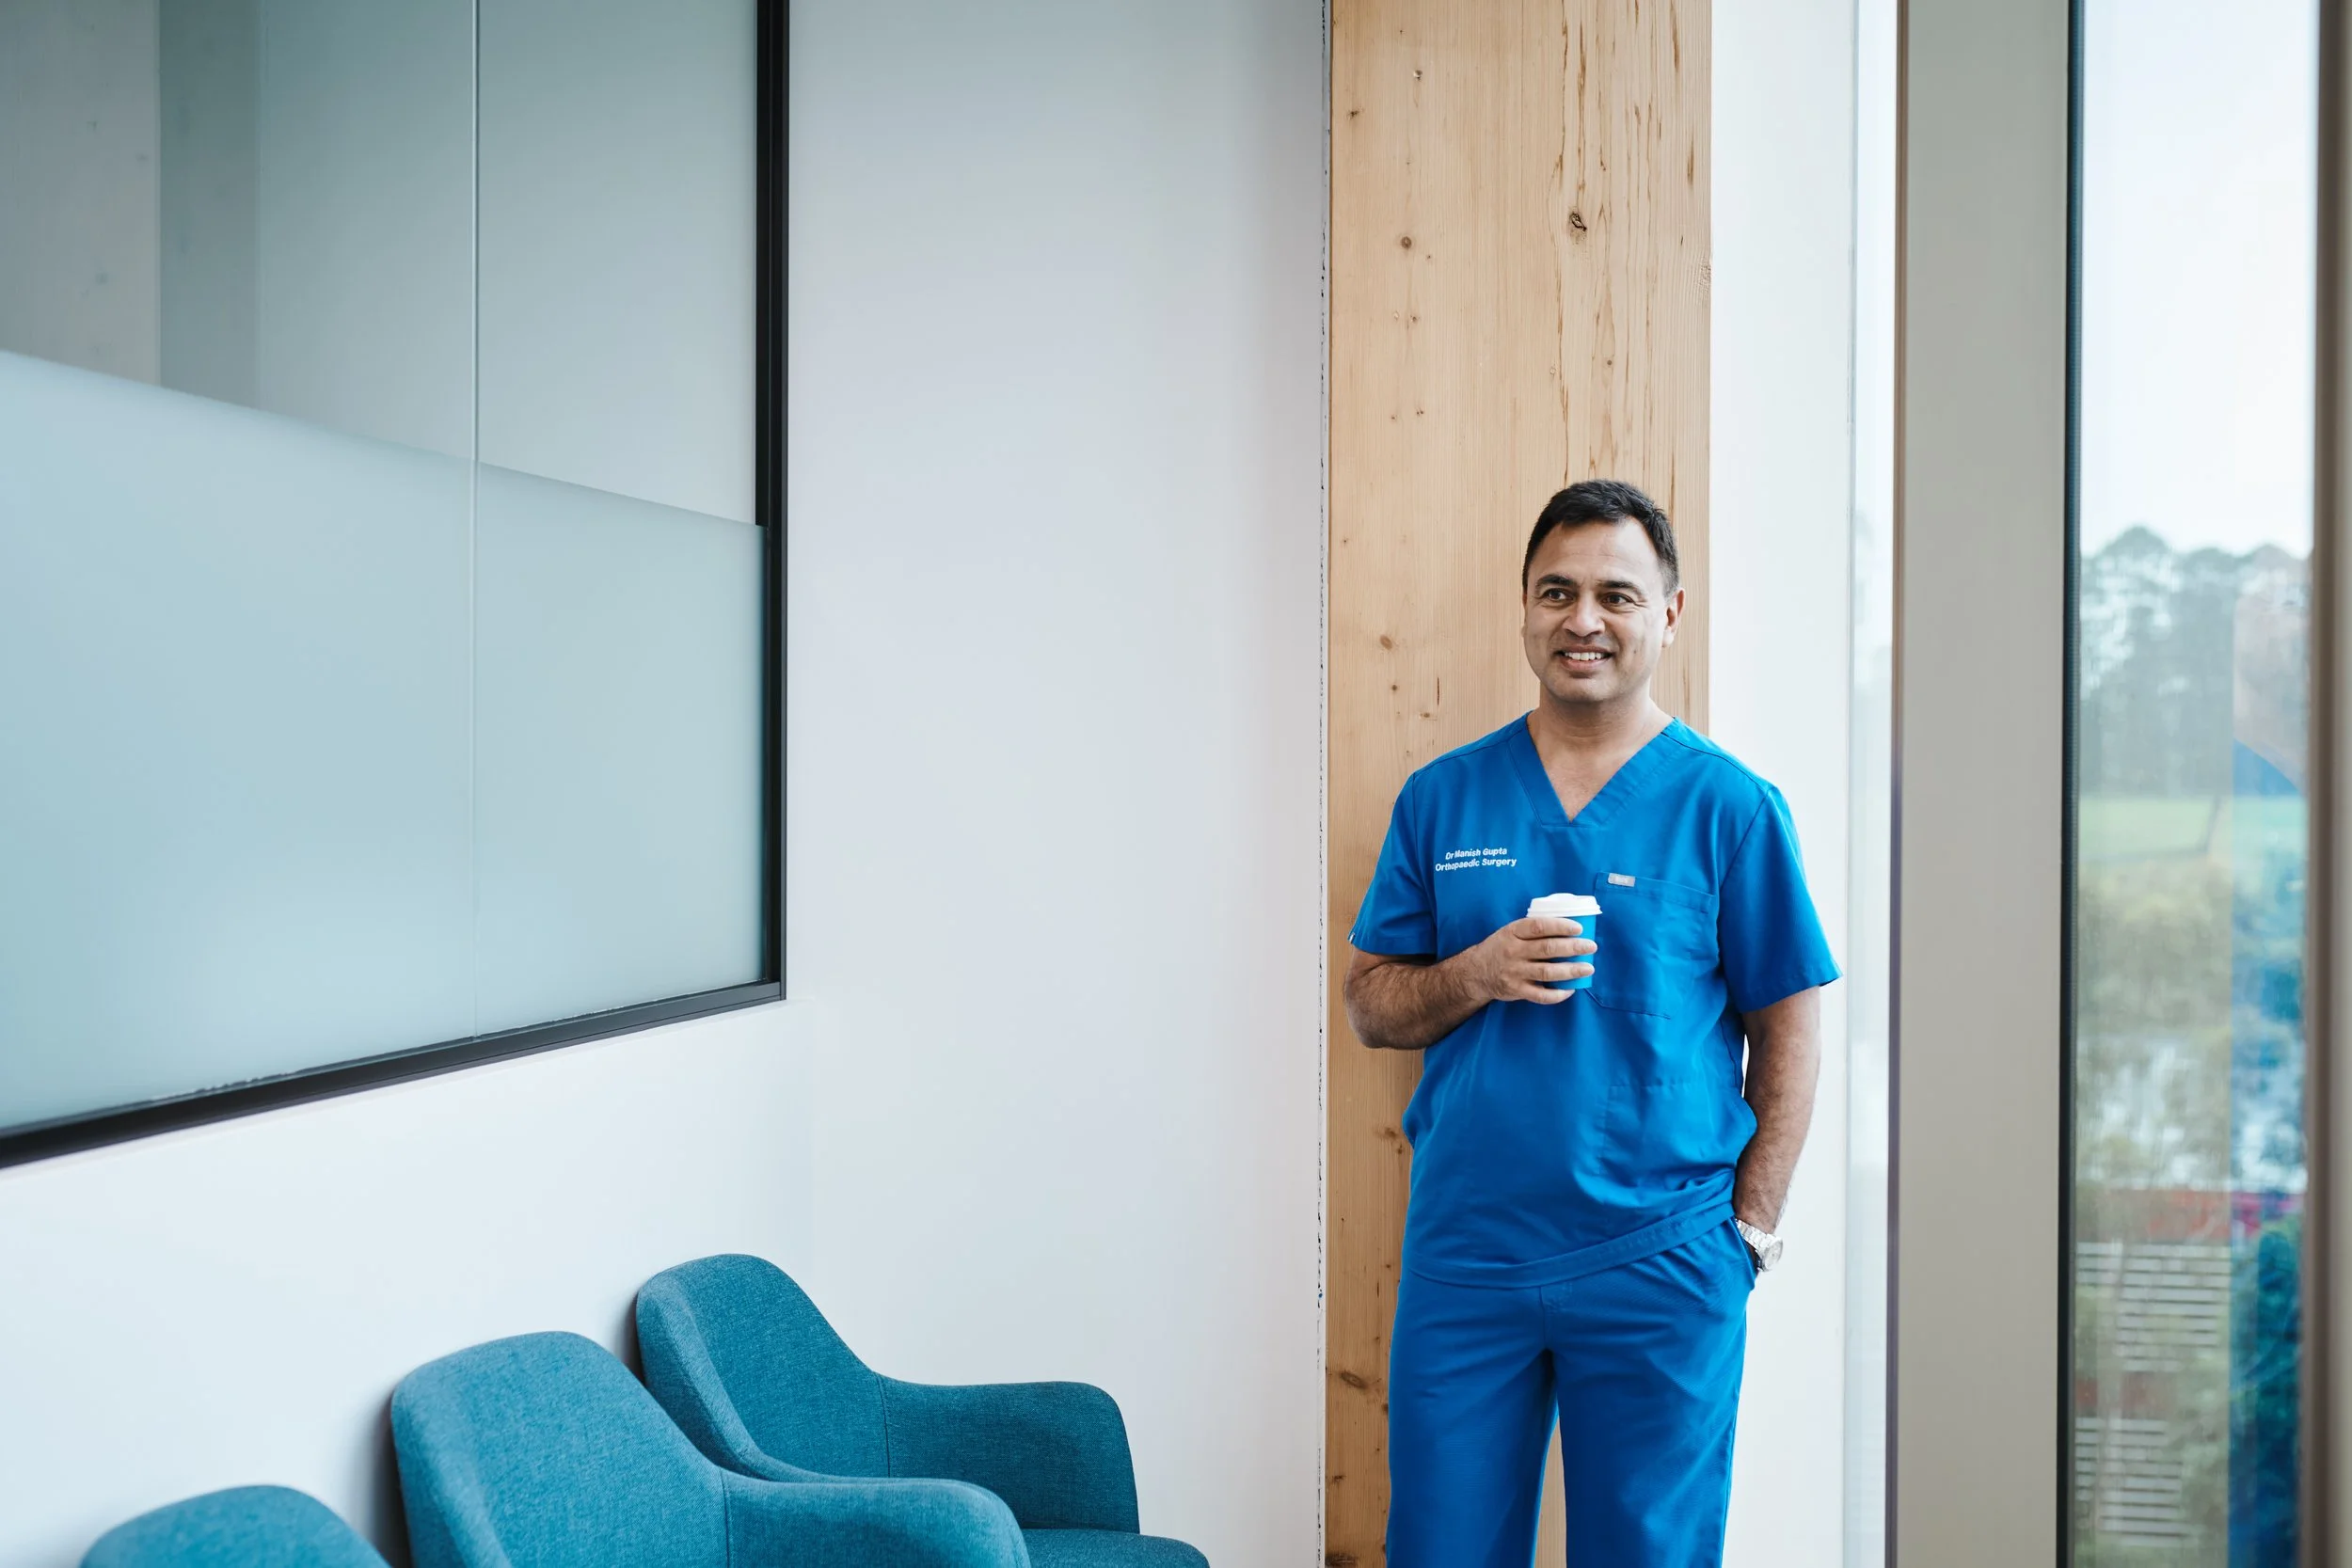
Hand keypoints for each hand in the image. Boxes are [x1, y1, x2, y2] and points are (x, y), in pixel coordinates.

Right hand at [1458, 916, 1594, 1004]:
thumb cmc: (1500, 948)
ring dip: (1571, 971)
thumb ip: (1533, 930)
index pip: (1539, 926)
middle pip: (1547, 949)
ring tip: (1588, 969)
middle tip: (1591, 947)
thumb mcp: (1510, 932)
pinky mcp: (1517, 990)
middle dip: (1573, 948)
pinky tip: (1571, 990)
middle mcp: (1513, 951)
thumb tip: (1567, 927)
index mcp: (1513, 932)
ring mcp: (1515, 972)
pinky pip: (1541, 995)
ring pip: (1547, 972)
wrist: (1476, 973)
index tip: (1579, 928)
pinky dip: (1558, 994)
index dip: (1561, 926)